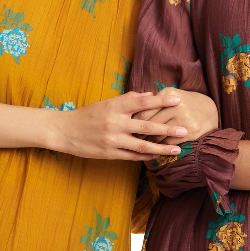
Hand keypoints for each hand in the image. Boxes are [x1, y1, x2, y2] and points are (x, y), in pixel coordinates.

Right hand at [53, 91, 187, 160]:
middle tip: (185, 129)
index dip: (161, 100)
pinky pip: (132, 156)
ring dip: (162, 148)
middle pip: (146, 126)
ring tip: (177, 150)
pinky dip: (146, 155)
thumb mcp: (105, 103)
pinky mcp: (110, 153)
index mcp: (114, 107)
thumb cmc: (87, 115)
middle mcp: (115, 123)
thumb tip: (148, 94)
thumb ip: (127, 99)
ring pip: (142, 145)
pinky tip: (158, 155)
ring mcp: (113, 140)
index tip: (177, 99)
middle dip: (167, 129)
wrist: (64, 131)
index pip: (142, 102)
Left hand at [133, 88, 218, 142]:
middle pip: (149, 124)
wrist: (209, 110)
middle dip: (139, 134)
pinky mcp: (191, 131)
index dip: (133, 121)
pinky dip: (161, 146)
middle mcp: (176, 104)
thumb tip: (130, 117)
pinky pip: (169, 142)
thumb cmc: (182, 104)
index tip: (127, 128)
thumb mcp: (168, 98)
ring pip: (158, 135)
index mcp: (167, 93)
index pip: (143, 110)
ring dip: (149, 142)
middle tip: (130, 139)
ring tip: (142, 145)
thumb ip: (151, 103)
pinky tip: (157, 148)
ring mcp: (184, 118)